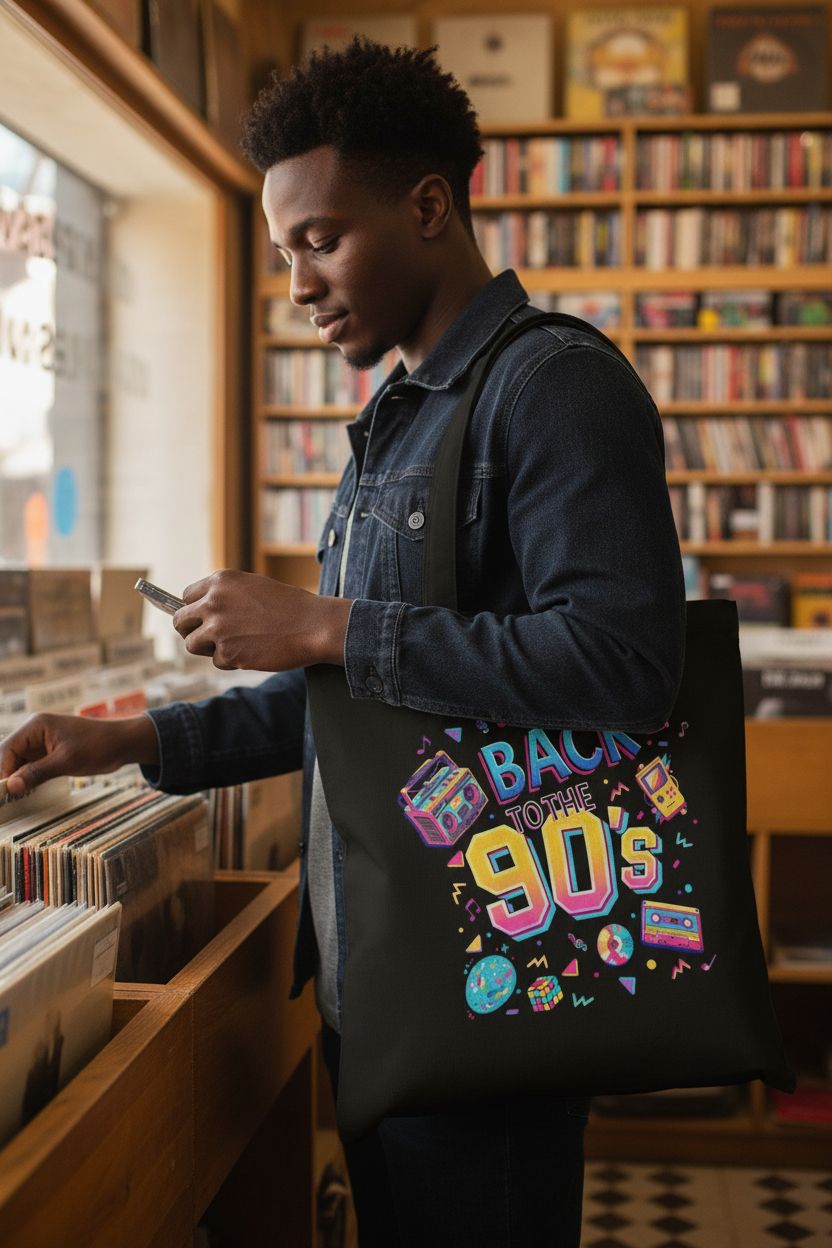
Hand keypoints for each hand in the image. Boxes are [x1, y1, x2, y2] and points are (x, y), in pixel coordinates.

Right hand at [0, 713, 159, 797]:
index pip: (8, 749)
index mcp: (36, 725)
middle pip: (9, 756)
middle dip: (6, 776)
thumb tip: (11, 786)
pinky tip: (24, 793)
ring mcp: (42, 743)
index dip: (2, 771)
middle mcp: (35, 732)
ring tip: (11, 799)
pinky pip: (31, 767)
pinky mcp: (50, 753)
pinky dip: (27, 779)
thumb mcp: (67, 761)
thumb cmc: (99, 745)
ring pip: (19, 763)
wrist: (123, 743)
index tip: (2, 792)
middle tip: (4, 798)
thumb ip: (37, 773)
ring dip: (16, 779)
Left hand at [172, 570, 351, 671]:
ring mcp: (218, 629)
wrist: (313, 625)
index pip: (186, 597)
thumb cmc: (289, 606)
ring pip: (191, 644)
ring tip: (233, 645)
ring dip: (208, 648)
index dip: (195, 609)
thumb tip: (200, 612)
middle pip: (180, 621)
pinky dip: (230, 661)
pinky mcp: (227, 653)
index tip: (202, 618)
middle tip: (209, 637)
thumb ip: (225, 596)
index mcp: (221, 581)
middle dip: (192, 630)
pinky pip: (216, 661)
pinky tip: (251, 652)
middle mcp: (213, 602)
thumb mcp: (252, 588)